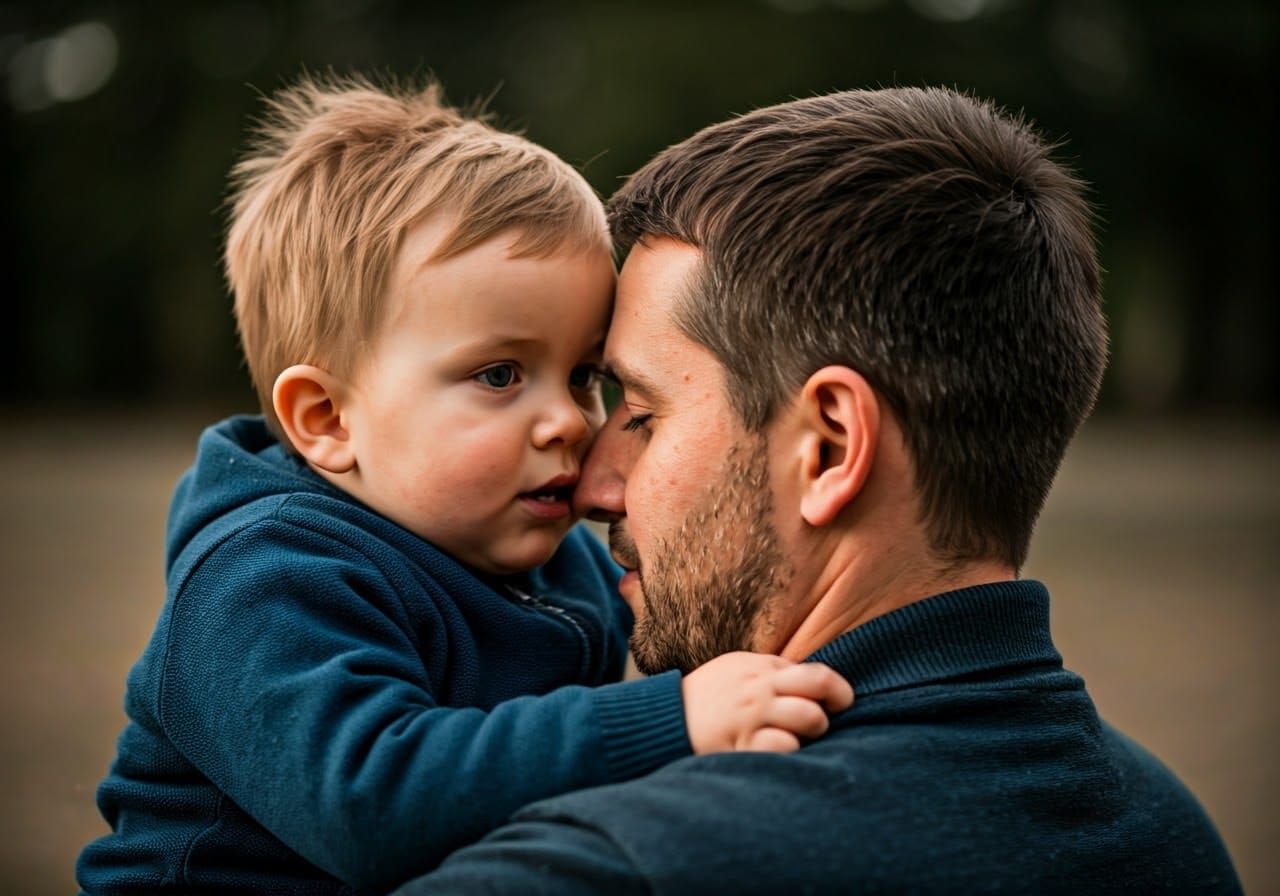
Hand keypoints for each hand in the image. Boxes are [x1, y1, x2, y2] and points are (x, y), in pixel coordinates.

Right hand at [681, 652, 853, 754]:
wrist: (666, 717)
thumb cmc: (711, 695)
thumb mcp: (739, 668)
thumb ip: (775, 671)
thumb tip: (814, 681)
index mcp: (762, 669)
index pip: (818, 674)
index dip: (839, 690)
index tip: (838, 704)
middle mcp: (761, 689)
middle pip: (820, 689)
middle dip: (829, 710)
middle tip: (816, 723)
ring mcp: (752, 716)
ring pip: (809, 717)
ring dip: (811, 731)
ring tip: (795, 738)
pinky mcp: (742, 743)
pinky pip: (783, 746)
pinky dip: (788, 749)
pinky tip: (776, 751)